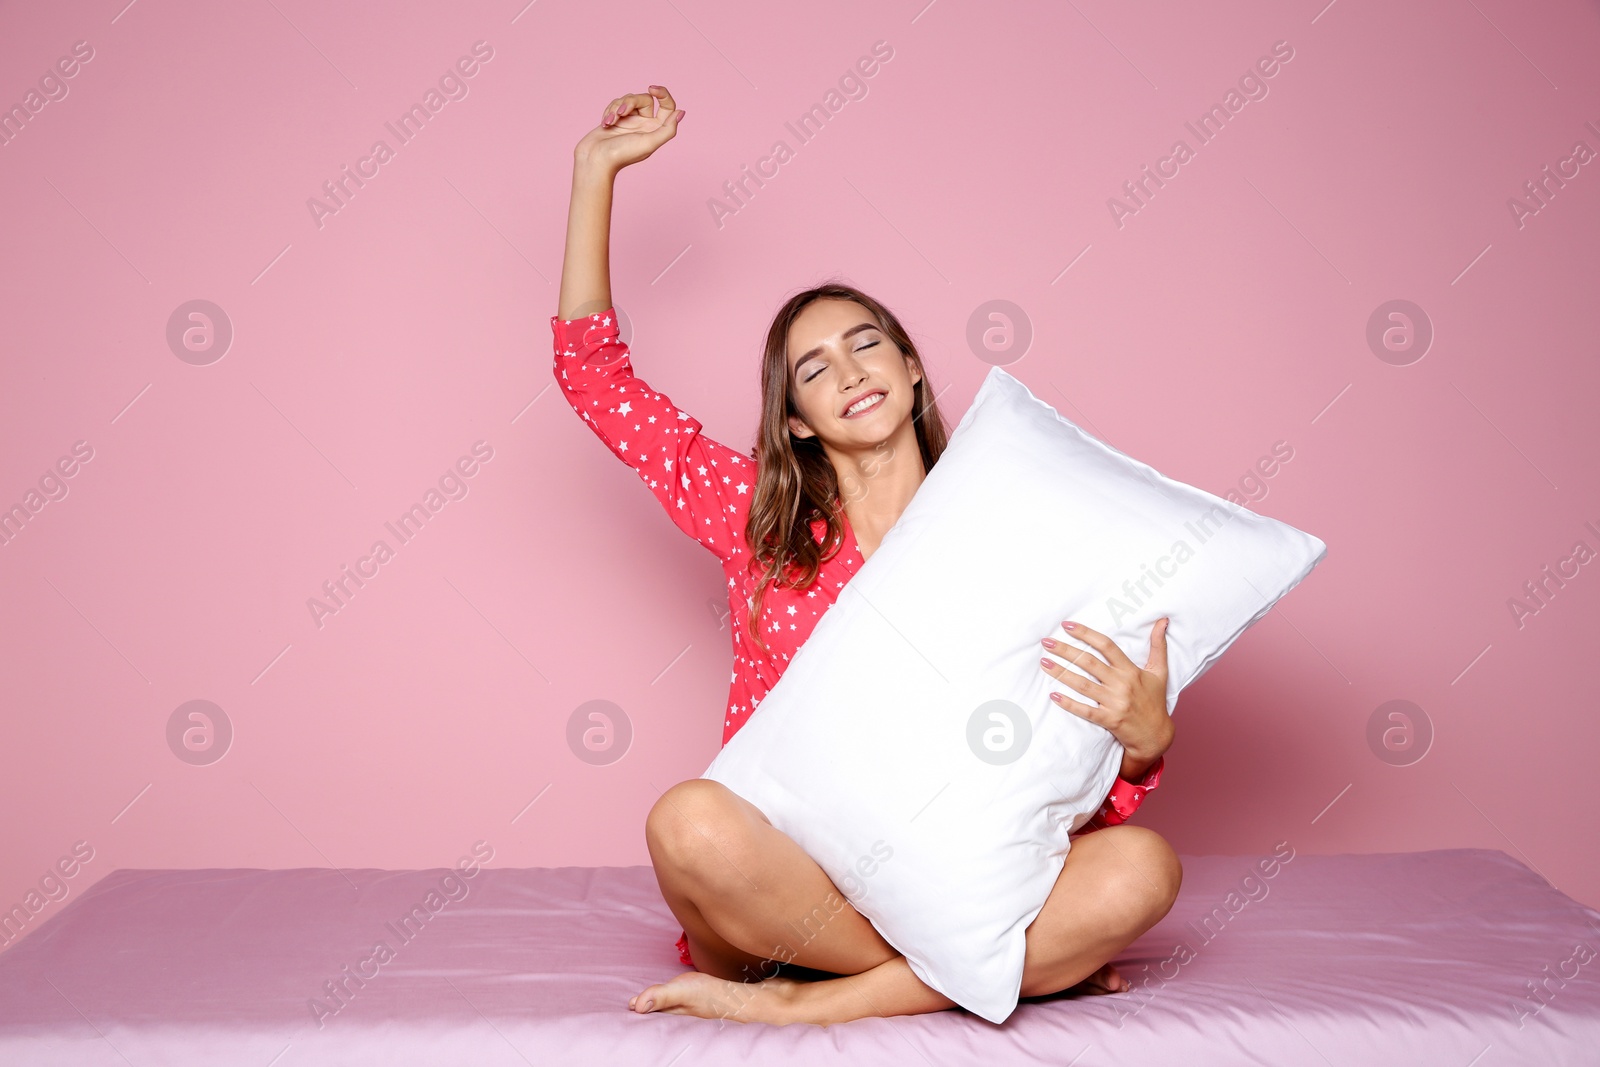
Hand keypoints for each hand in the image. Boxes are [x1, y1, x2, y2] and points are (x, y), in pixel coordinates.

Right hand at [575, 85, 684, 175]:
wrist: (595, 159)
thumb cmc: (622, 154)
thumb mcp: (649, 143)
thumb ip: (668, 129)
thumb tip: (681, 112)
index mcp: (656, 130)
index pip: (667, 106)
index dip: (663, 94)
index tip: (652, 89)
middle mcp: (645, 124)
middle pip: (644, 99)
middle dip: (631, 101)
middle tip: (622, 113)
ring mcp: (630, 121)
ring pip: (628, 99)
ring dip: (617, 107)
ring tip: (610, 122)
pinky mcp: (616, 119)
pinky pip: (616, 104)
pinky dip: (610, 111)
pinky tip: (606, 123)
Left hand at [1039, 618, 1173, 780]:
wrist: (1156, 735)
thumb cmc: (1155, 700)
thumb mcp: (1160, 671)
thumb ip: (1158, 645)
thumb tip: (1162, 620)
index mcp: (1131, 670)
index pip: (1106, 646)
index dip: (1086, 634)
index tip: (1068, 625)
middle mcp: (1122, 684)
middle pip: (1089, 663)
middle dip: (1066, 650)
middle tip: (1047, 641)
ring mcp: (1115, 703)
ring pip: (1083, 685)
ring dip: (1061, 673)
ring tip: (1043, 662)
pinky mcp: (1109, 720)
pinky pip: (1086, 711)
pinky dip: (1069, 704)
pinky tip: (1053, 695)